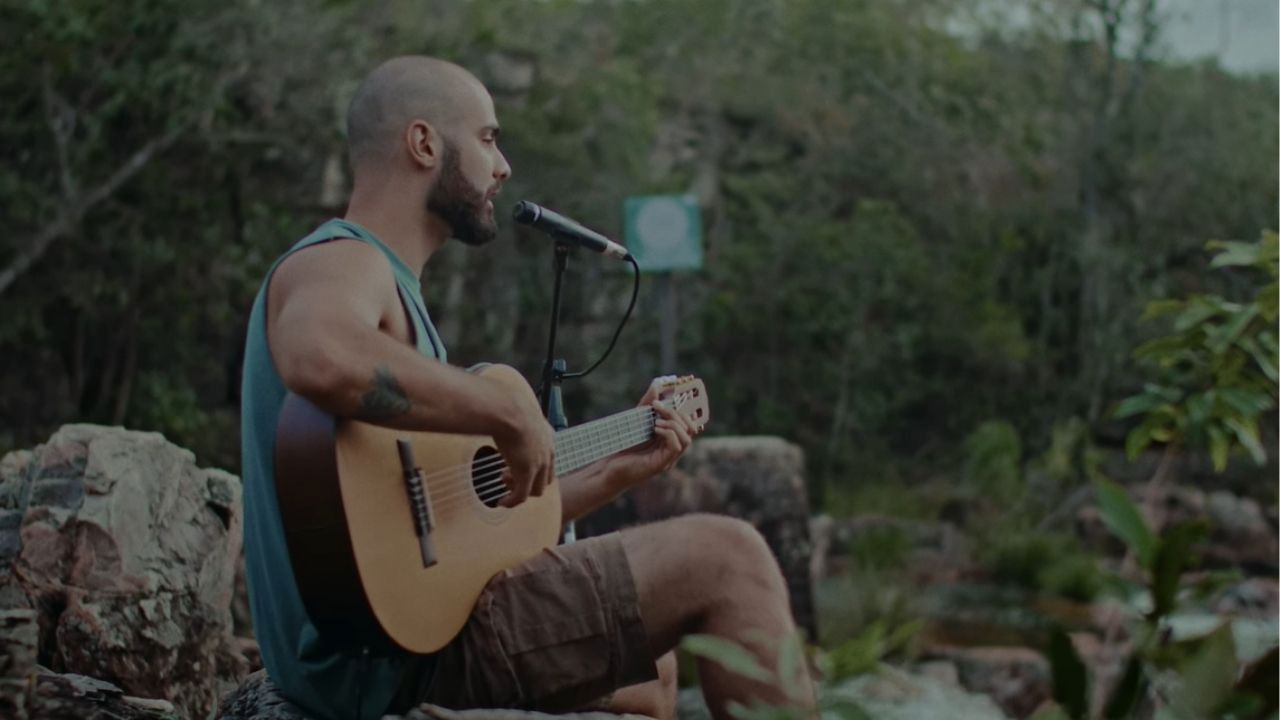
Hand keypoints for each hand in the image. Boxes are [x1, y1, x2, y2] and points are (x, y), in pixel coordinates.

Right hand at [488, 378, 554, 507]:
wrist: (508, 408)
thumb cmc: (507, 403)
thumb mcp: (516, 409)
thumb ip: (511, 412)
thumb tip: (496, 403)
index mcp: (547, 436)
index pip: (549, 458)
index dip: (536, 466)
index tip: (517, 463)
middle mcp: (547, 452)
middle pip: (547, 478)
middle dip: (530, 480)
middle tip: (509, 474)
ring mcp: (538, 464)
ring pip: (536, 490)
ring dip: (520, 490)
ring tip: (504, 481)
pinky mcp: (525, 474)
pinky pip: (521, 496)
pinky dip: (512, 502)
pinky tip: (502, 502)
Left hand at [608, 378, 698, 486]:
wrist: (608, 468)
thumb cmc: (622, 447)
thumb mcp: (636, 421)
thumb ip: (647, 405)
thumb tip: (656, 385)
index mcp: (669, 441)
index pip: (689, 425)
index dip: (684, 411)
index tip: (668, 399)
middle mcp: (672, 451)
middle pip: (691, 429)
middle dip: (677, 414)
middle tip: (658, 407)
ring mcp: (668, 459)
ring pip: (687, 438)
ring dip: (673, 424)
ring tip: (655, 421)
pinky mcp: (661, 465)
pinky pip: (676, 446)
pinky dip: (668, 433)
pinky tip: (655, 429)